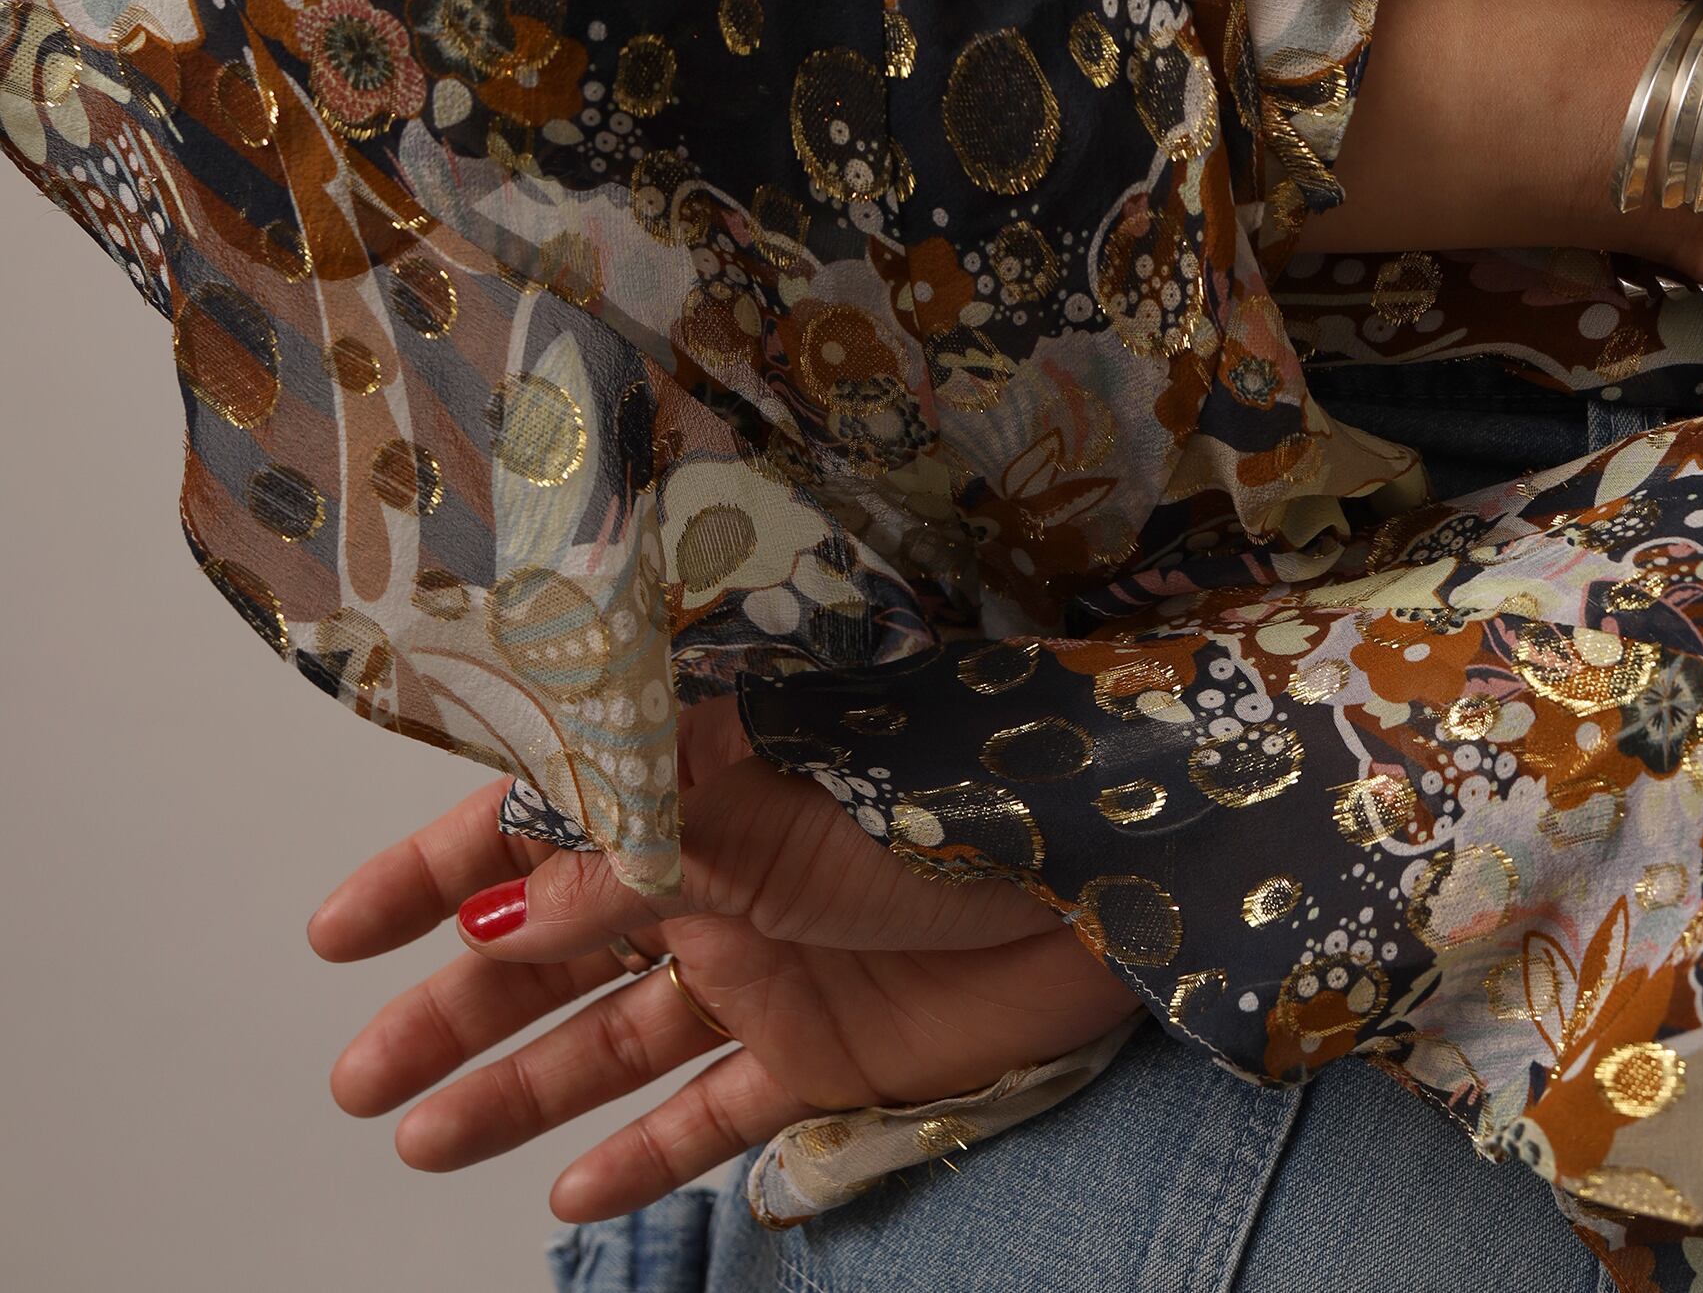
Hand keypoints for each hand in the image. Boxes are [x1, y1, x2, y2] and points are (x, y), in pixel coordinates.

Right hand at [309, 709, 1137, 1223]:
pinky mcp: (831, 1049)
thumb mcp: (753, 814)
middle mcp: (722, 872)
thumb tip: (495, 907)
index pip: (537, 826)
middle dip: (456, 1008)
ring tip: (418, 1139)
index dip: (435, 876)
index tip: (338, 933)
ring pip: (617, 1038)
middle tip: (356, 1079)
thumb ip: (623, 860)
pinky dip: (643, 1150)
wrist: (1098, 872)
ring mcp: (772, 965)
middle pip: (559, 952)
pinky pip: (714, 1110)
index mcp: (698, 784)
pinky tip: (564, 1185)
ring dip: (520, 1087)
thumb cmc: (933, 797)